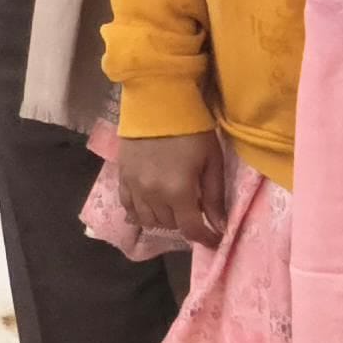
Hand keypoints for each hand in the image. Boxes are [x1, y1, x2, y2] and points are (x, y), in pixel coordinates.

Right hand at [118, 129, 231, 246]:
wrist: (158, 102)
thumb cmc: (192, 130)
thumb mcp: (212, 161)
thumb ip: (215, 197)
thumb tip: (220, 227)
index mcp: (178, 191)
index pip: (191, 229)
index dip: (205, 239)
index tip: (214, 240)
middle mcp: (153, 195)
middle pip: (170, 225)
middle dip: (185, 223)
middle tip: (195, 212)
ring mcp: (134, 187)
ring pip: (148, 220)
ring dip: (164, 219)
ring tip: (174, 209)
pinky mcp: (122, 177)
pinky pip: (127, 206)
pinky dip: (139, 213)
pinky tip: (148, 209)